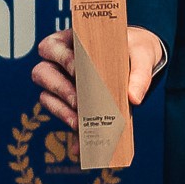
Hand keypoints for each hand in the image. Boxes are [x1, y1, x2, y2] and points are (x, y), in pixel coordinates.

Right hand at [32, 26, 165, 123]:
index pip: (52, 46)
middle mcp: (61, 61)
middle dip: (59, 88)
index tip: (78, 71)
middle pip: (42, 72)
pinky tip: (81, 143)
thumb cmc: (135, 50)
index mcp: (73, 40)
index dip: (61, 59)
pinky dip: (72, 128)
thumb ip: (140, 73)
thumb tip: (133, 98)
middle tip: (78, 101)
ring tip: (80, 122)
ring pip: (47, 96)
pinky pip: (64, 117)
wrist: (141, 62)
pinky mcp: (71, 104)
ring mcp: (63, 83)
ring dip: (61, 110)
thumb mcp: (143, 54)